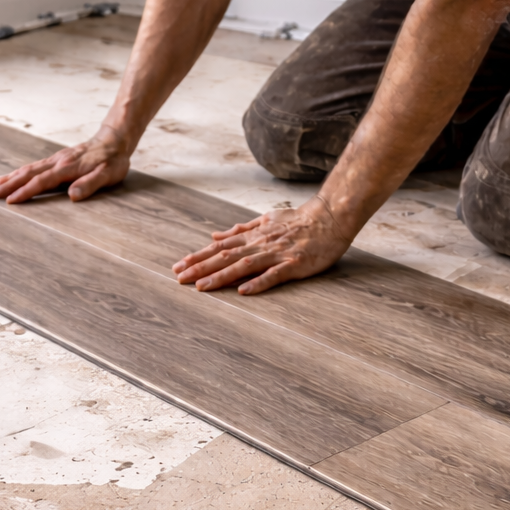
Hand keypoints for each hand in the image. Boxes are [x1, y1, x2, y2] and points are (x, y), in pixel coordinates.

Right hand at [0, 129, 130, 203]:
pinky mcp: (55, 160)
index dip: (25, 192)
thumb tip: (72, 195)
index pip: (41, 182)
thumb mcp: (108, 175)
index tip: (10, 201)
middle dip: (7, 185)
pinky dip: (18, 173)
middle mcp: (57, 162)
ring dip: (8, 178)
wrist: (114, 140)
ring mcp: (54, 160)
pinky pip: (32, 167)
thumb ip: (90, 184)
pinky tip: (10, 177)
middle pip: (27, 174)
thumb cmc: (113, 160)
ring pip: (27, 169)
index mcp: (67, 168)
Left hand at [172, 196, 353, 294]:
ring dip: (220, 277)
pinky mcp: (293, 265)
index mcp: (254, 235)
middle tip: (179, 278)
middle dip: (200, 268)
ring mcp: (276, 254)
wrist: (330, 217)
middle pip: (225, 257)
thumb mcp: (265, 220)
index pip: (220, 247)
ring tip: (201, 287)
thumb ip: (240, 230)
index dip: (199, 256)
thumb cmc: (299, 220)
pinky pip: (273, 275)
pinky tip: (242, 292)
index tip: (179, 266)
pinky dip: (257, 283)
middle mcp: (260, 244)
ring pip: (243, 266)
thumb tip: (215, 235)